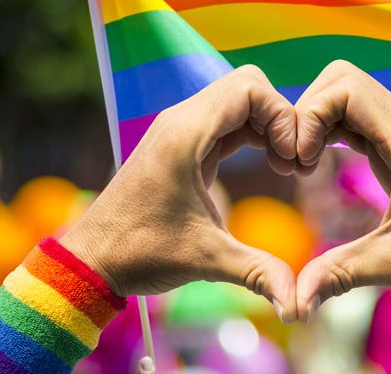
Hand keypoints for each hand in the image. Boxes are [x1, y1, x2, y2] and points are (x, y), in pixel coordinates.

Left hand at [60, 65, 298, 321]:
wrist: (92, 260)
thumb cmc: (140, 254)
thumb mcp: (206, 260)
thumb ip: (257, 273)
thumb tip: (298, 304)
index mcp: (185, 134)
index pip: (249, 88)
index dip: (281, 116)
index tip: (290, 160)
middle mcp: (181, 121)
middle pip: (248, 87)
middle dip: (280, 118)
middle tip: (291, 161)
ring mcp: (180, 130)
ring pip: (239, 101)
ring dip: (268, 125)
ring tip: (283, 165)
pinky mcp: (182, 145)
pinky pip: (228, 121)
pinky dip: (254, 134)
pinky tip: (268, 163)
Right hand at [293, 60, 390, 319]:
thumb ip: (339, 274)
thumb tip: (292, 305)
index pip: (343, 88)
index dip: (309, 117)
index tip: (301, 165)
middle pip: (340, 79)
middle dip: (306, 113)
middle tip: (297, 162)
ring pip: (347, 93)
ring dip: (317, 120)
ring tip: (305, 166)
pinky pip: (357, 114)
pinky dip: (330, 129)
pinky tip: (320, 164)